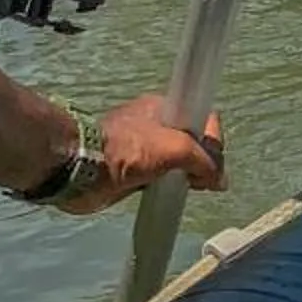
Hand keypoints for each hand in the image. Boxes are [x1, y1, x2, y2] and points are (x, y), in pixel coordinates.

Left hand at [58, 101, 225, 217]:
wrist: (81, 171)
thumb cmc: (128, 150)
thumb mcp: (175, 147)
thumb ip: (203, 160)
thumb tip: (219, 180)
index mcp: (163, 107)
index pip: (201, 119)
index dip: (212, 139)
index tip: (211, 160)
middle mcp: (153, 124)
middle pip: (191, 141)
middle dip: (201, 159)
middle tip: (201, 180)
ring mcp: (140, 149)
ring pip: (176, 161)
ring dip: (185, 175)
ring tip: (189, 188)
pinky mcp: (129, 172)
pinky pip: (159, 177)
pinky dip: (168, 185)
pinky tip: (171, 194)